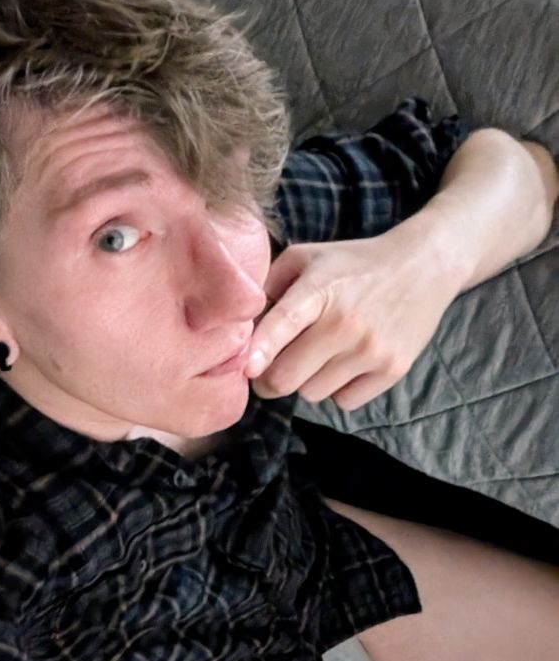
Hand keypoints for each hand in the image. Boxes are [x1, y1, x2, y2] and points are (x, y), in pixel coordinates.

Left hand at [247, 219, 462, 410]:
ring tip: (320, 356)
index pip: (284, 323)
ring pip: (312, 393)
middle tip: (270, 369)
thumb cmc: (353, 264)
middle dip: (270, 378)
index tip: (247, 368)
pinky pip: (344, 402)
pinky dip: (338, 390)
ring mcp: (371, 349)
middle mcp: (346, 321)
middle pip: (287, 377)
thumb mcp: (308, 258)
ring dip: (307, 381)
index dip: (261, 350)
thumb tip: (237, 326)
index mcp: (320, 289)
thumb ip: (269, 285)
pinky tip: (345, 364)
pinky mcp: (392, 370)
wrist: (423, 266)